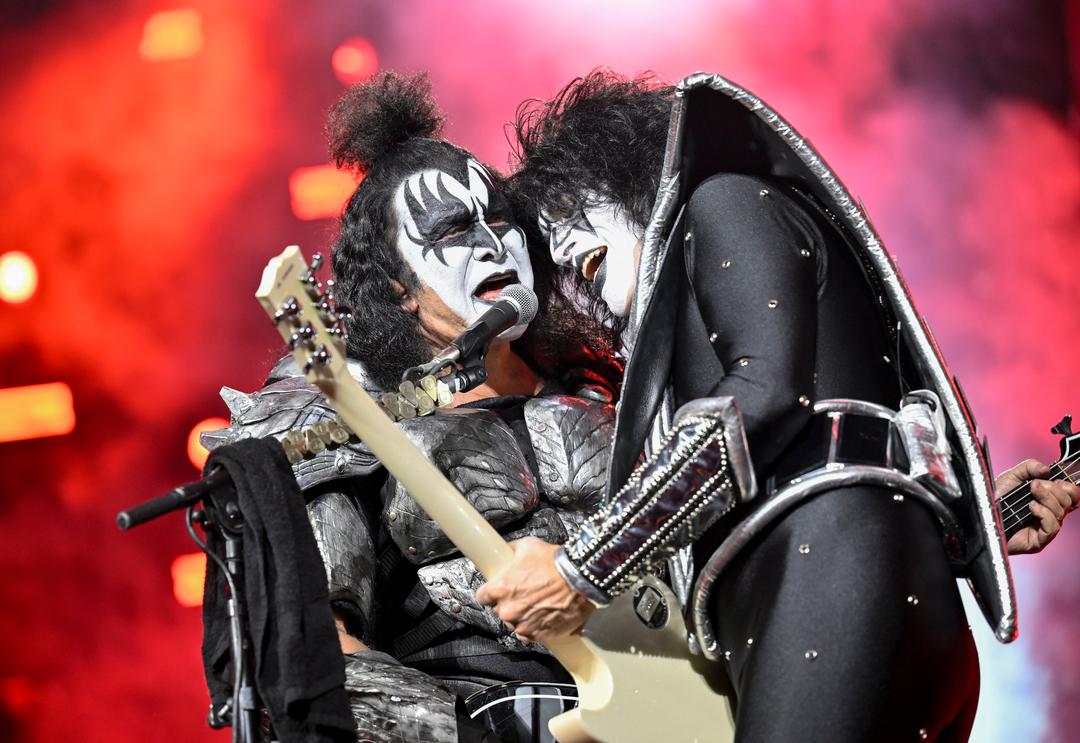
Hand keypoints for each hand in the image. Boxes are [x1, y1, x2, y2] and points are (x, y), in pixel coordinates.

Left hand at [475, 537, 594, 642]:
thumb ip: (510, 551)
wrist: (580, 578)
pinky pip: (527, 634)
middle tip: (523, 592)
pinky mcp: (538, 634)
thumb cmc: (556, 563)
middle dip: (508, 602)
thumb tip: (505, 552)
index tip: (495, 591)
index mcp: (501, 589)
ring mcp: (523, 624)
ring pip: (513, 623)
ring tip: (535, 603)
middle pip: (499, 609)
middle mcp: (509, 609)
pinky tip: (540, 615)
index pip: (482, 596)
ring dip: (520, 615)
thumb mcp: (527, 546)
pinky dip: (532, 627)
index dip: (489, 592)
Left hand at [997, 459, 1079, 554]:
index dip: (1069, 487)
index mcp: (1047, 501)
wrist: (980, 514)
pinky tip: (1031, 507)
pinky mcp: (1038, 541)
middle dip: (1053, 489)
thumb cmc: (994, 498)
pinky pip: (1052, 527)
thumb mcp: (1012, 476)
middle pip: (1068, 502)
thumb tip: (1047, 469)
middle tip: (1035, 484)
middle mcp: (1049, 515)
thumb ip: (1030, 467)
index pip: (1072, 496)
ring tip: (1031, 492)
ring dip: (1047, 498)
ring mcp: (1044, 528)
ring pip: (1060, 512)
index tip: (1057, 479)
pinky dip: (1044, 513)